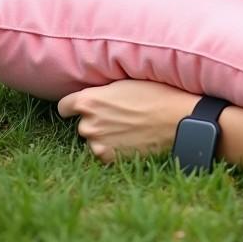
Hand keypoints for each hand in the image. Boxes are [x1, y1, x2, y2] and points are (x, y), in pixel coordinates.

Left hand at [57, 80, 198, 163]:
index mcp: (88, 101)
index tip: (83, 108)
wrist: (178, 120)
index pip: (64, 106)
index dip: (73, 106)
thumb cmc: (156, 95)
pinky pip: (104, 153)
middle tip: (120, 116)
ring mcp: (97, 144)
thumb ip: (102, 92)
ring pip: (94, 140)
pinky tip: (131, 140)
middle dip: (96, 121)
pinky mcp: (110, 159)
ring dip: (105, 136)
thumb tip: (93, 95)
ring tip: (129, 128)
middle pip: (83, 124)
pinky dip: (114, 149)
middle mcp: (87, 124)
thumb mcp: (124, 83)